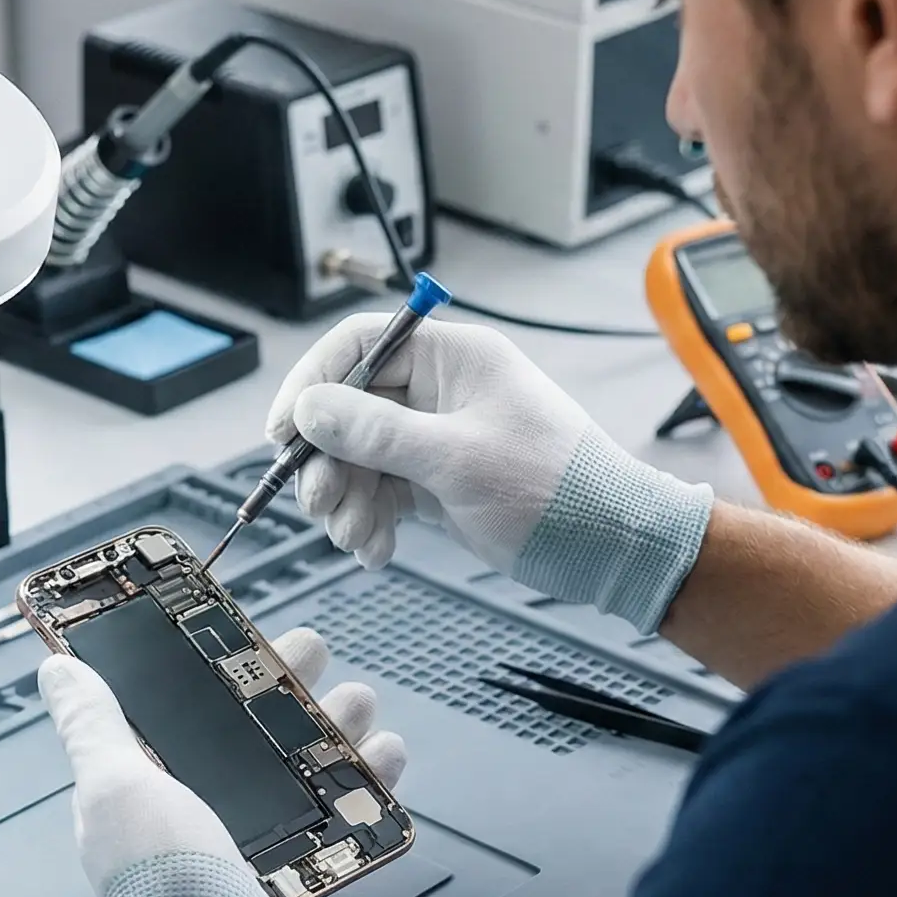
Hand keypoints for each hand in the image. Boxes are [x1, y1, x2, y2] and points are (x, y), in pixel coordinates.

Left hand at [41, 628, 406, 896]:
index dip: (213, 665)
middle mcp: (198, 804)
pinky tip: (387, 756)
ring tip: (362, 701)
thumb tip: (55, 671)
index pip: (183, 706)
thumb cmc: (158, 879)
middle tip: (317, 650)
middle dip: (288, 682)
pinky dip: (367, 783)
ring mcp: (251, 836)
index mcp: (148, 781)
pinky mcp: (296, 867)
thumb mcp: (115, 785)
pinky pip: (339, 814)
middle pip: (252, 725)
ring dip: (337, 725)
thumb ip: (92, 726)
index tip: (244, 629)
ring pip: (303, 761)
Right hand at [269, 314, 716, 630]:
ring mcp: (436, 437)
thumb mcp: (457, 460)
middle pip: (349, 409)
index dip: (312, 382)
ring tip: (356, 538)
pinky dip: (369, 521)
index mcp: (453, 359)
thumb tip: (309, 408)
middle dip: (328, 461)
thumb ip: (378, 433)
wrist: (612, 547)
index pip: (360, 345)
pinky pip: (380, 491)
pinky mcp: (437, 481)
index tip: (284, 433)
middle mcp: (440, 390)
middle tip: (321, 504)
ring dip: (345, 499)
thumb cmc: (556, 490)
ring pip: (358, 456)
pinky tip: (375, 551)